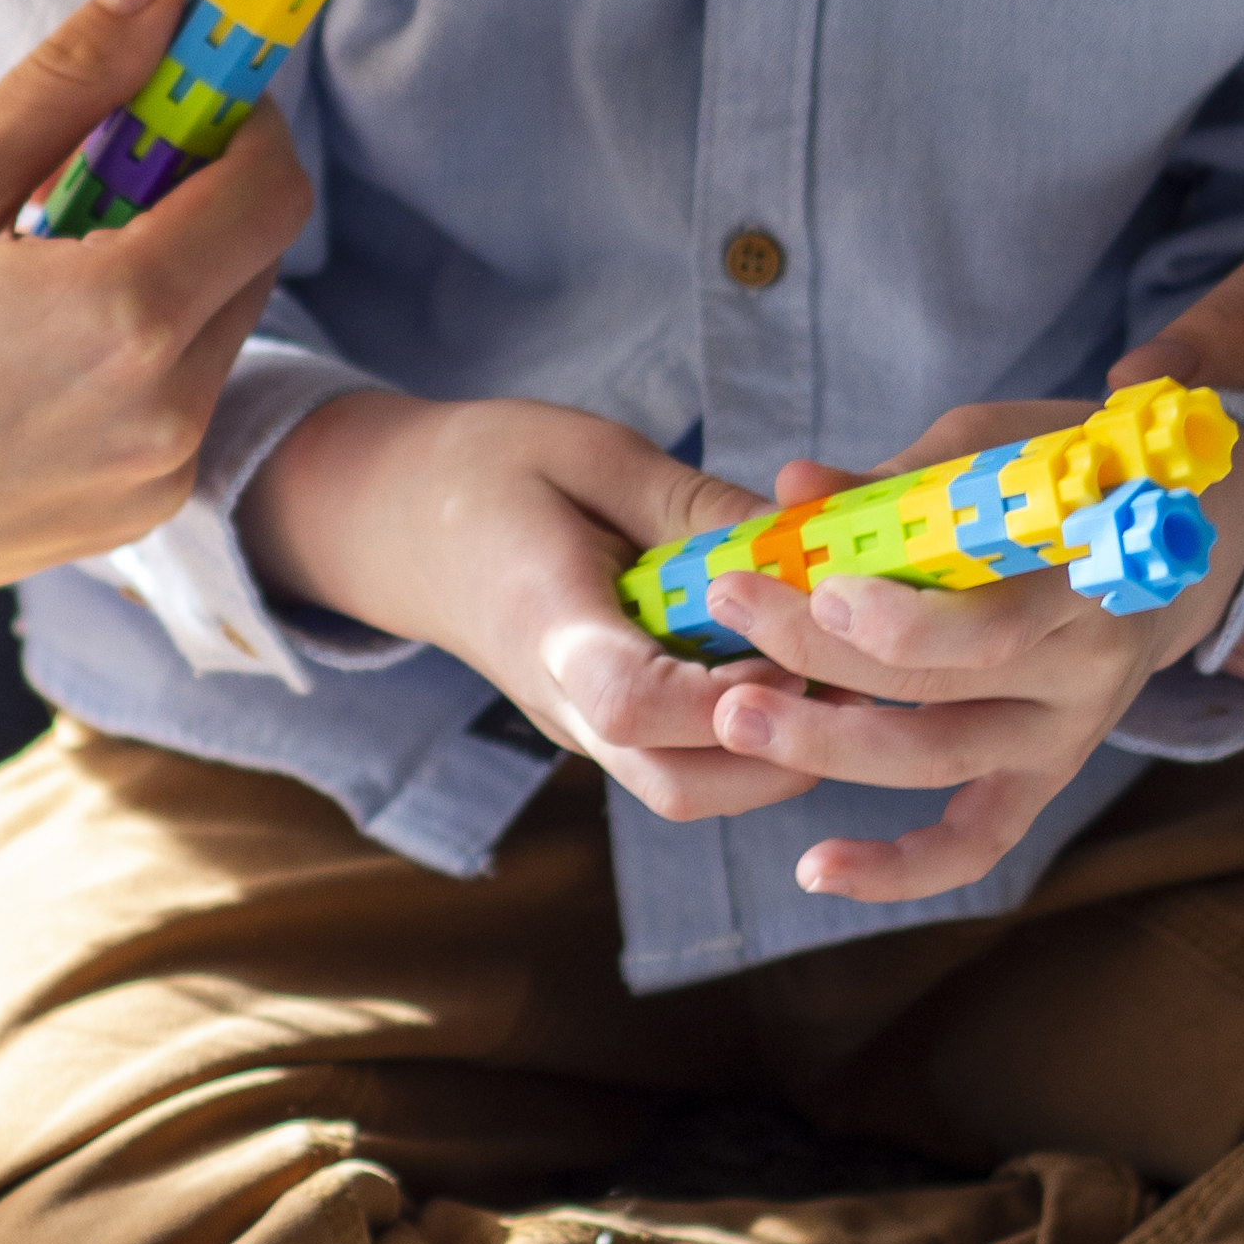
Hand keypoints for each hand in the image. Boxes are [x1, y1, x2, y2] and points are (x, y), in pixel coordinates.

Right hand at [0, 0, 310, 618]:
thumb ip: (69, 79)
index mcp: (122, 317)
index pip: (268, 184)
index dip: (237, 117)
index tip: (181, 88)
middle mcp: (165, 410)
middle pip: (256, 252)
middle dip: (199, 188)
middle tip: (90, 167)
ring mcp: (156, 475)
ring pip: (222, 324)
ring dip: (170, 268)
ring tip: (43, 265)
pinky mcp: (138, 516)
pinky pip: (182, 395)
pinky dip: (141, 347)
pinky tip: (38, 346)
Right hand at [239, 392, 818, 824]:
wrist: (397, 519)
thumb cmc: (491, 468)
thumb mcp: (593, 453)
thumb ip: (694, 508)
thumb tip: (805, 547)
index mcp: (547, 623)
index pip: (633, 702)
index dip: (726, 695)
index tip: (795, 649)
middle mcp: (561, 700)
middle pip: (678, 784)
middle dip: (779, 749)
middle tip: (846, 670)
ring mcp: (578, 727)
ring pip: (686, 790)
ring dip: (770, 752)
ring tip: (823, 668)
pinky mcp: (599, 729)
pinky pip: (679, 763)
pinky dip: (742, 737)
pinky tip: (781, 667)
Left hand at [690, 402, 1243, 904]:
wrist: (1185, 537)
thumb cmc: (1070, 479)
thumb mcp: (1000, 449)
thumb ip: (900, 478)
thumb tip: (795, 487)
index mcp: (1085, 570)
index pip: (991, 615)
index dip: (898, 612)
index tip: (809, 579)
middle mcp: (1085, 662)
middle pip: (942, 681)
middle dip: (821, 650)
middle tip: (730, 610)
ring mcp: (1068, 731)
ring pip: (941, 759)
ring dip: (829, 744)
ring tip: (735, 718)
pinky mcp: (1047, 778)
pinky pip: (975, 842)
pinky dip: (899, 868)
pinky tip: (817, 868)